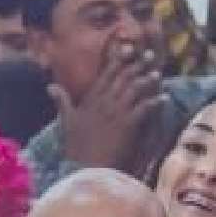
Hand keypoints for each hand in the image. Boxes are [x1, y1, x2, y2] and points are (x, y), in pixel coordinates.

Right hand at [53, 42, 163, 174]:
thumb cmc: (76, 147)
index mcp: (91, 100)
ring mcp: (117, 113)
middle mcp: (105, 102)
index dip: (118, 60)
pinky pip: (144, 109)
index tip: (128, 48)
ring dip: (148, 80)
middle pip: (123, 78)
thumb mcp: (66, 121)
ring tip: (158, 72)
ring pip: (134, 90)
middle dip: (137, 64)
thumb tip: (50, 86)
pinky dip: (155, 102)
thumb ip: (62, 101)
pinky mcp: (128, 125)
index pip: (106, 75)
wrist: (85, 168)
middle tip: (150, 54)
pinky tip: (164, 98)